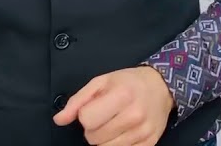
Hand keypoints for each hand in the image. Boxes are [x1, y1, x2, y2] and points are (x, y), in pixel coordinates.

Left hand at [52, 66, 174, 145]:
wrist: (161, 87)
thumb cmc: (128, 82)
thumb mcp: (101, 82)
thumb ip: (78, 100)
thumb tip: (59, 120)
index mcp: (122, 96)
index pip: (87, 120)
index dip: (86, 115)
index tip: (95, 108)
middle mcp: (134, 115)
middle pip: (94, 138)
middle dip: (94, 129)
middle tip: (105, 116)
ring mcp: (143, 132)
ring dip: (104, 139)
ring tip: (114, 124)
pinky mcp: (149, 144)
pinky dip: (117, 145)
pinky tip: (123, 132)